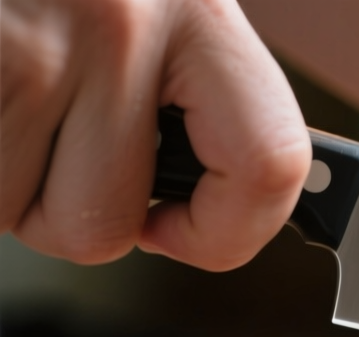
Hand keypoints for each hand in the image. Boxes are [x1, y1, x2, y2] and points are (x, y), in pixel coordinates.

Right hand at [1, 0, 309, 269]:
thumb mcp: (144, 5)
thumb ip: (181, 93)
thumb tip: (199, 208)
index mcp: (196, 9)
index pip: (269, 164)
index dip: (228, 230)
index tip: (180, 228)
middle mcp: (122, 25)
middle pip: (104, 224)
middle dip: (61, 206)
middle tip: (42, 134)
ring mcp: (30, 46)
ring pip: (20, 215)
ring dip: (1, 179)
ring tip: (0, 94)